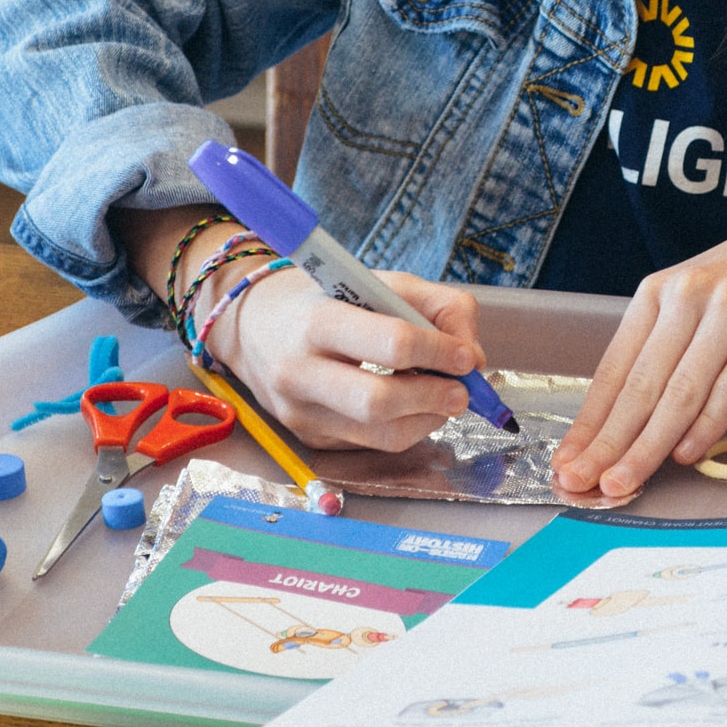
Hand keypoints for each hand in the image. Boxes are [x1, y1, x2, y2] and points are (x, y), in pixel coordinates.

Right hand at [111, 199, 483, 450]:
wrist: (254, 324)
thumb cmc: (328, 297)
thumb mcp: (381, 281)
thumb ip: (437, 305)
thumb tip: (473, 356)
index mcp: (318, 321)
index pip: (391, 344)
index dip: (439, 352)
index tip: (467, 356)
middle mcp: (300, 371)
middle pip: (380, 402)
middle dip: (434, 398)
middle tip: (462, 390)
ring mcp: (300, 413)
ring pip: (381, 435)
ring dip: (428, 420)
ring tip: (446, 398)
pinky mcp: (308, 439)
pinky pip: (371, 445)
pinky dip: (406, 429)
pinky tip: (415, 407)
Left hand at [551, 195, 726, 498]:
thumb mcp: (702, 295)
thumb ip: (670, 344)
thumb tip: (635, 416)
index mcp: (659, 291)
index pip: (614, 368)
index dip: (589, 421)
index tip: (567, 461)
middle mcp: (687, 296)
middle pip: (639, 384)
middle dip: (607, 443)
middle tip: (582, 483)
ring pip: (680, 391)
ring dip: (648, 445)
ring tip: (624, 482)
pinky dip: (707, 424)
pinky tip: (687, 454)